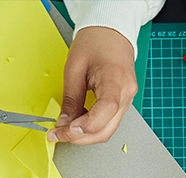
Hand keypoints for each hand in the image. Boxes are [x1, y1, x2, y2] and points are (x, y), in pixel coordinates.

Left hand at [49, 26, 137, 143]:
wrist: (111, 33)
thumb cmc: (95, 43)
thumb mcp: (74, 68)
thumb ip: (70, 99)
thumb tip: (63, 123)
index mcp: (116, 80)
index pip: (106, 110)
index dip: (86, 125)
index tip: (66, 129)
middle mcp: (126, 93)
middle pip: (106, 128)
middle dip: (80, 137)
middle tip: (57, 135)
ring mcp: (127, 99)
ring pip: (107, 129)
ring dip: (85, 135)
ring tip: (64, 130)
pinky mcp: (123, 102)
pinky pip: (108, 122)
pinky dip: (92, 127)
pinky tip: (77, 123)